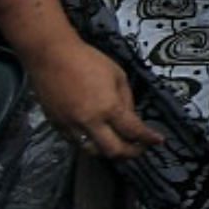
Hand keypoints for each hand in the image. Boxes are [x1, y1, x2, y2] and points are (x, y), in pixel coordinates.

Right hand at [24, 40, 158, 159]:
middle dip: (130, 153)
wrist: (51, 56)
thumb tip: (131, 117)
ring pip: (93, 151)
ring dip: (108, 150)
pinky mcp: (57, 126)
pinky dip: (89, 143)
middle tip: (139, 148)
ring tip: (118, 143)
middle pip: (113, 151)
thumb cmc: (85, 59)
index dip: (148, 138)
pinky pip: (76, 143)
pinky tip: (97, 136)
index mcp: (108, 107)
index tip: (157, 140)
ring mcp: (71, 126)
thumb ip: (127, 99)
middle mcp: (89, 121)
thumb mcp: (117, 75)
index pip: (133, 131)